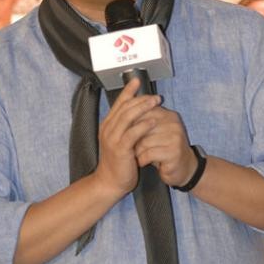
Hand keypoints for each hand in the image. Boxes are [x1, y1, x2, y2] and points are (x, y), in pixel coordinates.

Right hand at [95, 78, 160, 196]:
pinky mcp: (120, 149)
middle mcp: (108, 129)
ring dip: (143, 108)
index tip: (137, 80)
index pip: (118, 103)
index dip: (128, 91)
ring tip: (155, 103)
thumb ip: (126, 127)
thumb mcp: (120, 141)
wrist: (109, 183)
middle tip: (154, 95)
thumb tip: (139, 114)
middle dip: (140, 98)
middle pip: (124, 107)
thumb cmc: (117, 162)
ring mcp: (112, 138)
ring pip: (128, 116)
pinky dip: (143, 125)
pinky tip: (153, 121)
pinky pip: (132, 133)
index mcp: (107, 125)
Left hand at [134, 106, 197, 187]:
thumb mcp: (154, 132)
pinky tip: (143, 162)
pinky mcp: (174, 152)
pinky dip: (142, 159)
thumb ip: (144, 121)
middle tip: (130, 146)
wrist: (183, 168)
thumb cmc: (164, 149)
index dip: (131, 124)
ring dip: (137, 151)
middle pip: (142, 127)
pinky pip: (149, 154)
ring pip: (144, 141)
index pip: (144, 112)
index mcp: (169, 115)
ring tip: (137, 155)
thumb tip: (123, 113)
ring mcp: (175, 138)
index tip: (126, 134)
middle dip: (133, 138)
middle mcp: (173, 124)